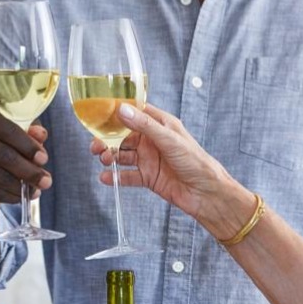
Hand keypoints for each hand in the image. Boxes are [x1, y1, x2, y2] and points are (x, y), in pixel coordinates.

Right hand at [0, 106, 51, 210]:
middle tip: (46, 181)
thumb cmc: (6, 146)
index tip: (44, 158)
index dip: (27, 145)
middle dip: (29, 171)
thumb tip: (40, 134)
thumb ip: (32, 133)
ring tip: (36, 190)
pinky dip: (10, 196)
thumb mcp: (21, 135)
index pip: (7, 130)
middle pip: (4, 156)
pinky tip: (21, 196)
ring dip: (21, 187)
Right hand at [92, 103, 234, 219]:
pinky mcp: (148, 177)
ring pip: (122, 155)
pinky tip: (107, 177)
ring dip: (110, 156)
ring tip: (103, 160)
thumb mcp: (169, 139)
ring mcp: (149, 159)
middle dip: (107, 139)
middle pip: (123, 136)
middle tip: (96, 145)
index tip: (99, 114)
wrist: (206, 193)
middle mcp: (152, 140)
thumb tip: (122, 110)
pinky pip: (127, 175)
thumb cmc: (196, 161)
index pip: (134, 113)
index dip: (117, 113)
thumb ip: (144, 125)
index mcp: (160, 125)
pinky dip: (116, 176)